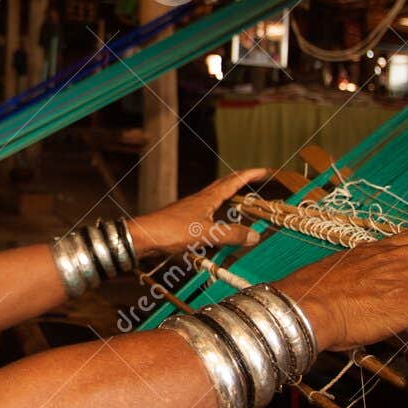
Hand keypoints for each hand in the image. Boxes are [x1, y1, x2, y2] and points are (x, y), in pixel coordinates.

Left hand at [126, 169, 268, 257]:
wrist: (142, 236)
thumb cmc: (171, 231)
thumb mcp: (206, 233)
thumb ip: (231, 234)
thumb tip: (255, 235)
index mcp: (208, 198)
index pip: (234, 181)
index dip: (250, 175)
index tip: (265, 171)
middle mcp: (200, 200)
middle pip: (224, 186)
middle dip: (241, 182)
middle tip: (255, 182)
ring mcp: (191, 210)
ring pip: (215, 200)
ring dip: (229, 198)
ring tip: (241, 203)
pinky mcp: (183, 221)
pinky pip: (207, 214)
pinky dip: (218, 217)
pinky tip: (218, 227)